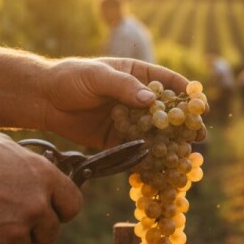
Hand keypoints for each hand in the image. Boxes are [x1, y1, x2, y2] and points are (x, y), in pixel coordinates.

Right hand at [0, 130, 82, 243]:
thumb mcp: (5, 148)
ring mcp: (16, 229)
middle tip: (10, 220)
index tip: (50, 213)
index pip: (73, 205)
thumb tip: (39, 176)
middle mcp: (36, 205)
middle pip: (51, 233)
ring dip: (6, 239)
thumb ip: (29, 167)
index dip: (60, 211)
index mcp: (44, 176)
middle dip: (34, 230)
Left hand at [40, 57, 204, 147]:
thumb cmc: (71, 78)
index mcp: (137, 75)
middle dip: (184, 123)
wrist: (43, 100)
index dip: (187, 93)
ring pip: (156, 132)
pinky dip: (148, 158)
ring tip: (186, 154)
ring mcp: (130, 119)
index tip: (200, 105)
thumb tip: (151, 100)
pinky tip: (160, 168)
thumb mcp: (97, 76)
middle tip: (199, 135)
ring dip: (171, 143)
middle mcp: (138, 98)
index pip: (169, 82)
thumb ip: (123, 87)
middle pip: (167, 111)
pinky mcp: (117, 139)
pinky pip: (137, 148)